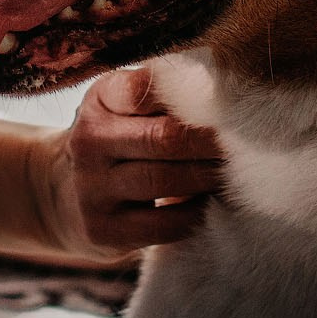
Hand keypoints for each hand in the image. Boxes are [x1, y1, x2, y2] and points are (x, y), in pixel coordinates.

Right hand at [27, 67, 222, 262]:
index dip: (194, 96)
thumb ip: (166, 93)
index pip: (147, 89)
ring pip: (165, 181)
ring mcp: (91, 188)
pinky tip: (214, 206)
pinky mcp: (102, 230)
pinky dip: (195, 215)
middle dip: (214, 141)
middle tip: (252, 142)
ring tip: (241, 173)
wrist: (63, 194)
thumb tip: (226, 87)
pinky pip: (163, 225)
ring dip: (210, 177)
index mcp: (100, 99)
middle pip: (165, 138)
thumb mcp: (126, 106)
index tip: (232, 103)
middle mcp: (88, 140)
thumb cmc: (118, 139)